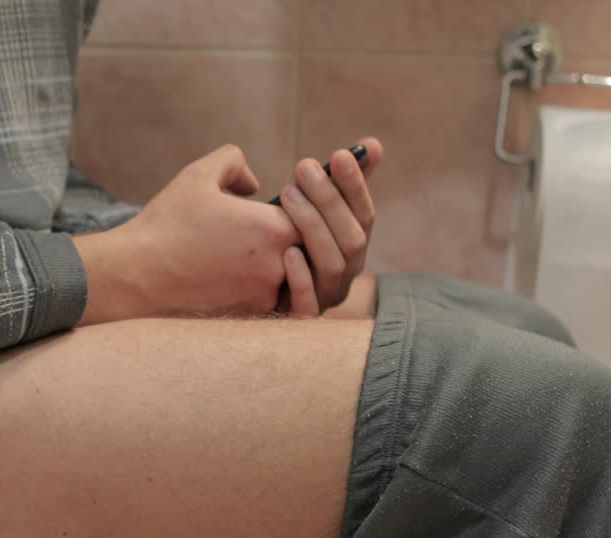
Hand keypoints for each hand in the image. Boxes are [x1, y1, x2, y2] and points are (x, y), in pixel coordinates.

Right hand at [77, 145, 297, 323]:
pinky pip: (282, 302)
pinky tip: (270, 277)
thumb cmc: (166, 224)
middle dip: (316, 235)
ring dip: (302, 265)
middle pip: (319, 249)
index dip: (318, 204)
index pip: (320, 214)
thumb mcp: (199, 175)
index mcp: (272, 227)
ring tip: (293, 252)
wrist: (136, 275)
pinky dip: (282, 289)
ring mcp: (265, 295)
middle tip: (316, 224)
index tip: (309, 199)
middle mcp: (277, 264)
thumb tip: (254, 182)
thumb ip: (234, 162)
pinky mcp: (250, 316)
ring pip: (303, 279)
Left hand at [279, 137, 382, 316]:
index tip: (339, 154)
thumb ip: (337, 181)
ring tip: (287, 195)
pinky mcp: (298, 320)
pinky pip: (308, 305)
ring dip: (314, 227)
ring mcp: (324, 299)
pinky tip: (288, 253)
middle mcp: (344, 275)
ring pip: (333, 266)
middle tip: (303, 166)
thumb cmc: (274, 243)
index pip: (363, 214)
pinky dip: (302, 278)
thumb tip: (373, 144)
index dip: (355, 185)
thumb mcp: (303, 208)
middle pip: (352, 238)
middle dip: (330, 200)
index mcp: (349, 247)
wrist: (237, 295)